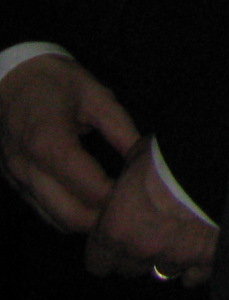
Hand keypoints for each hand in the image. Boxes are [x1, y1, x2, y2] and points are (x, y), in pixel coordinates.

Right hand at [0, 53, 135, 234]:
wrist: (9, 79)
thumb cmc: (55, 82)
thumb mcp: (95, 95)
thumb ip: (120, 128)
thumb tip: (144, 156)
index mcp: (50, 143)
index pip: (90, 188)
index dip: (119, 196)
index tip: (142, 191)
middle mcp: (28, 169)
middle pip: (71, 215)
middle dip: (104, 217)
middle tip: (132, 204)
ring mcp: (17, 179)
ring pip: (55, 220)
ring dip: (86, 220)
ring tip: (115, 205)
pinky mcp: (14, 183)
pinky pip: (42, 210)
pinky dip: (67, 214)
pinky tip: (90, 202)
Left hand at [85, 144, 217, 285]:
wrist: (225, 158)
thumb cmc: (174, 153)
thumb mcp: (140, 154)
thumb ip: (128, 180)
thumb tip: (127, 182)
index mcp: (117, 226)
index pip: (98, 261)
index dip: (106, 247)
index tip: (117, 235)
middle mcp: (142, 249)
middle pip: (129, 268)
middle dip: (136, 252)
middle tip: (150, 229)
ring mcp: (177, 258)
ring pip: (163, 271)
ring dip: (167, 257)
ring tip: (180, 235)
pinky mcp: (209, 259)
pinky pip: (195, 275)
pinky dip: (195, 266)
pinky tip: (200, 250)